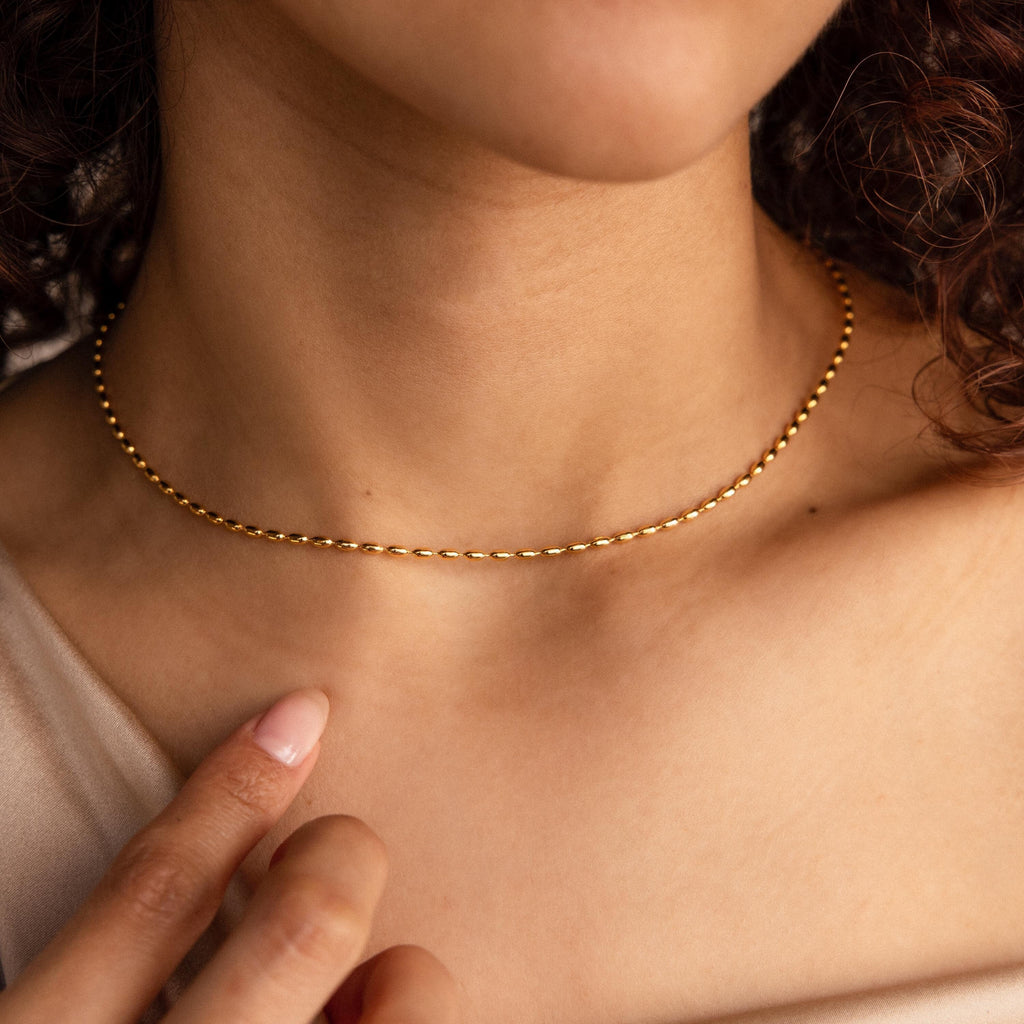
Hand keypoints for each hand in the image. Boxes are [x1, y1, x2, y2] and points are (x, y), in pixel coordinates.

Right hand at [0, 690, 458, 1022]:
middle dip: (339, 863)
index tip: (301, 713)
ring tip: (380, 992)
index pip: (156, 889)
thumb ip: (120, 977)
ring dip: (411, 976)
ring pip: (409, 1000)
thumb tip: (241, 875)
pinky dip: (418, 1023)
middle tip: (336, 860)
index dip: (234, 785)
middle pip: (301, 926)